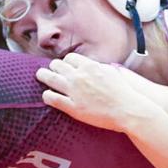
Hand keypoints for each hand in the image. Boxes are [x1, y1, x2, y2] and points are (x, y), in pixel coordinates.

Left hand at [35, 53, 158, 132]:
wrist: (127, 110)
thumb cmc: (124, 93)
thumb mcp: (112, 73)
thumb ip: (98, 68)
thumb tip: (93, 66)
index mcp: (90, 66)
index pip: (69, 58)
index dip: (65, 62)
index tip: (64, 66)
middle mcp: (79, 75)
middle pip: (57, 65)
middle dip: (53, 67)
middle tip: (51, 71)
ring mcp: (74, 91)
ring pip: (50, 78)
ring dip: (43, 76)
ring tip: (40, 76)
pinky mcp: (72, 107)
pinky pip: (52, 98)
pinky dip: (46, 95)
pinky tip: (47, 96)